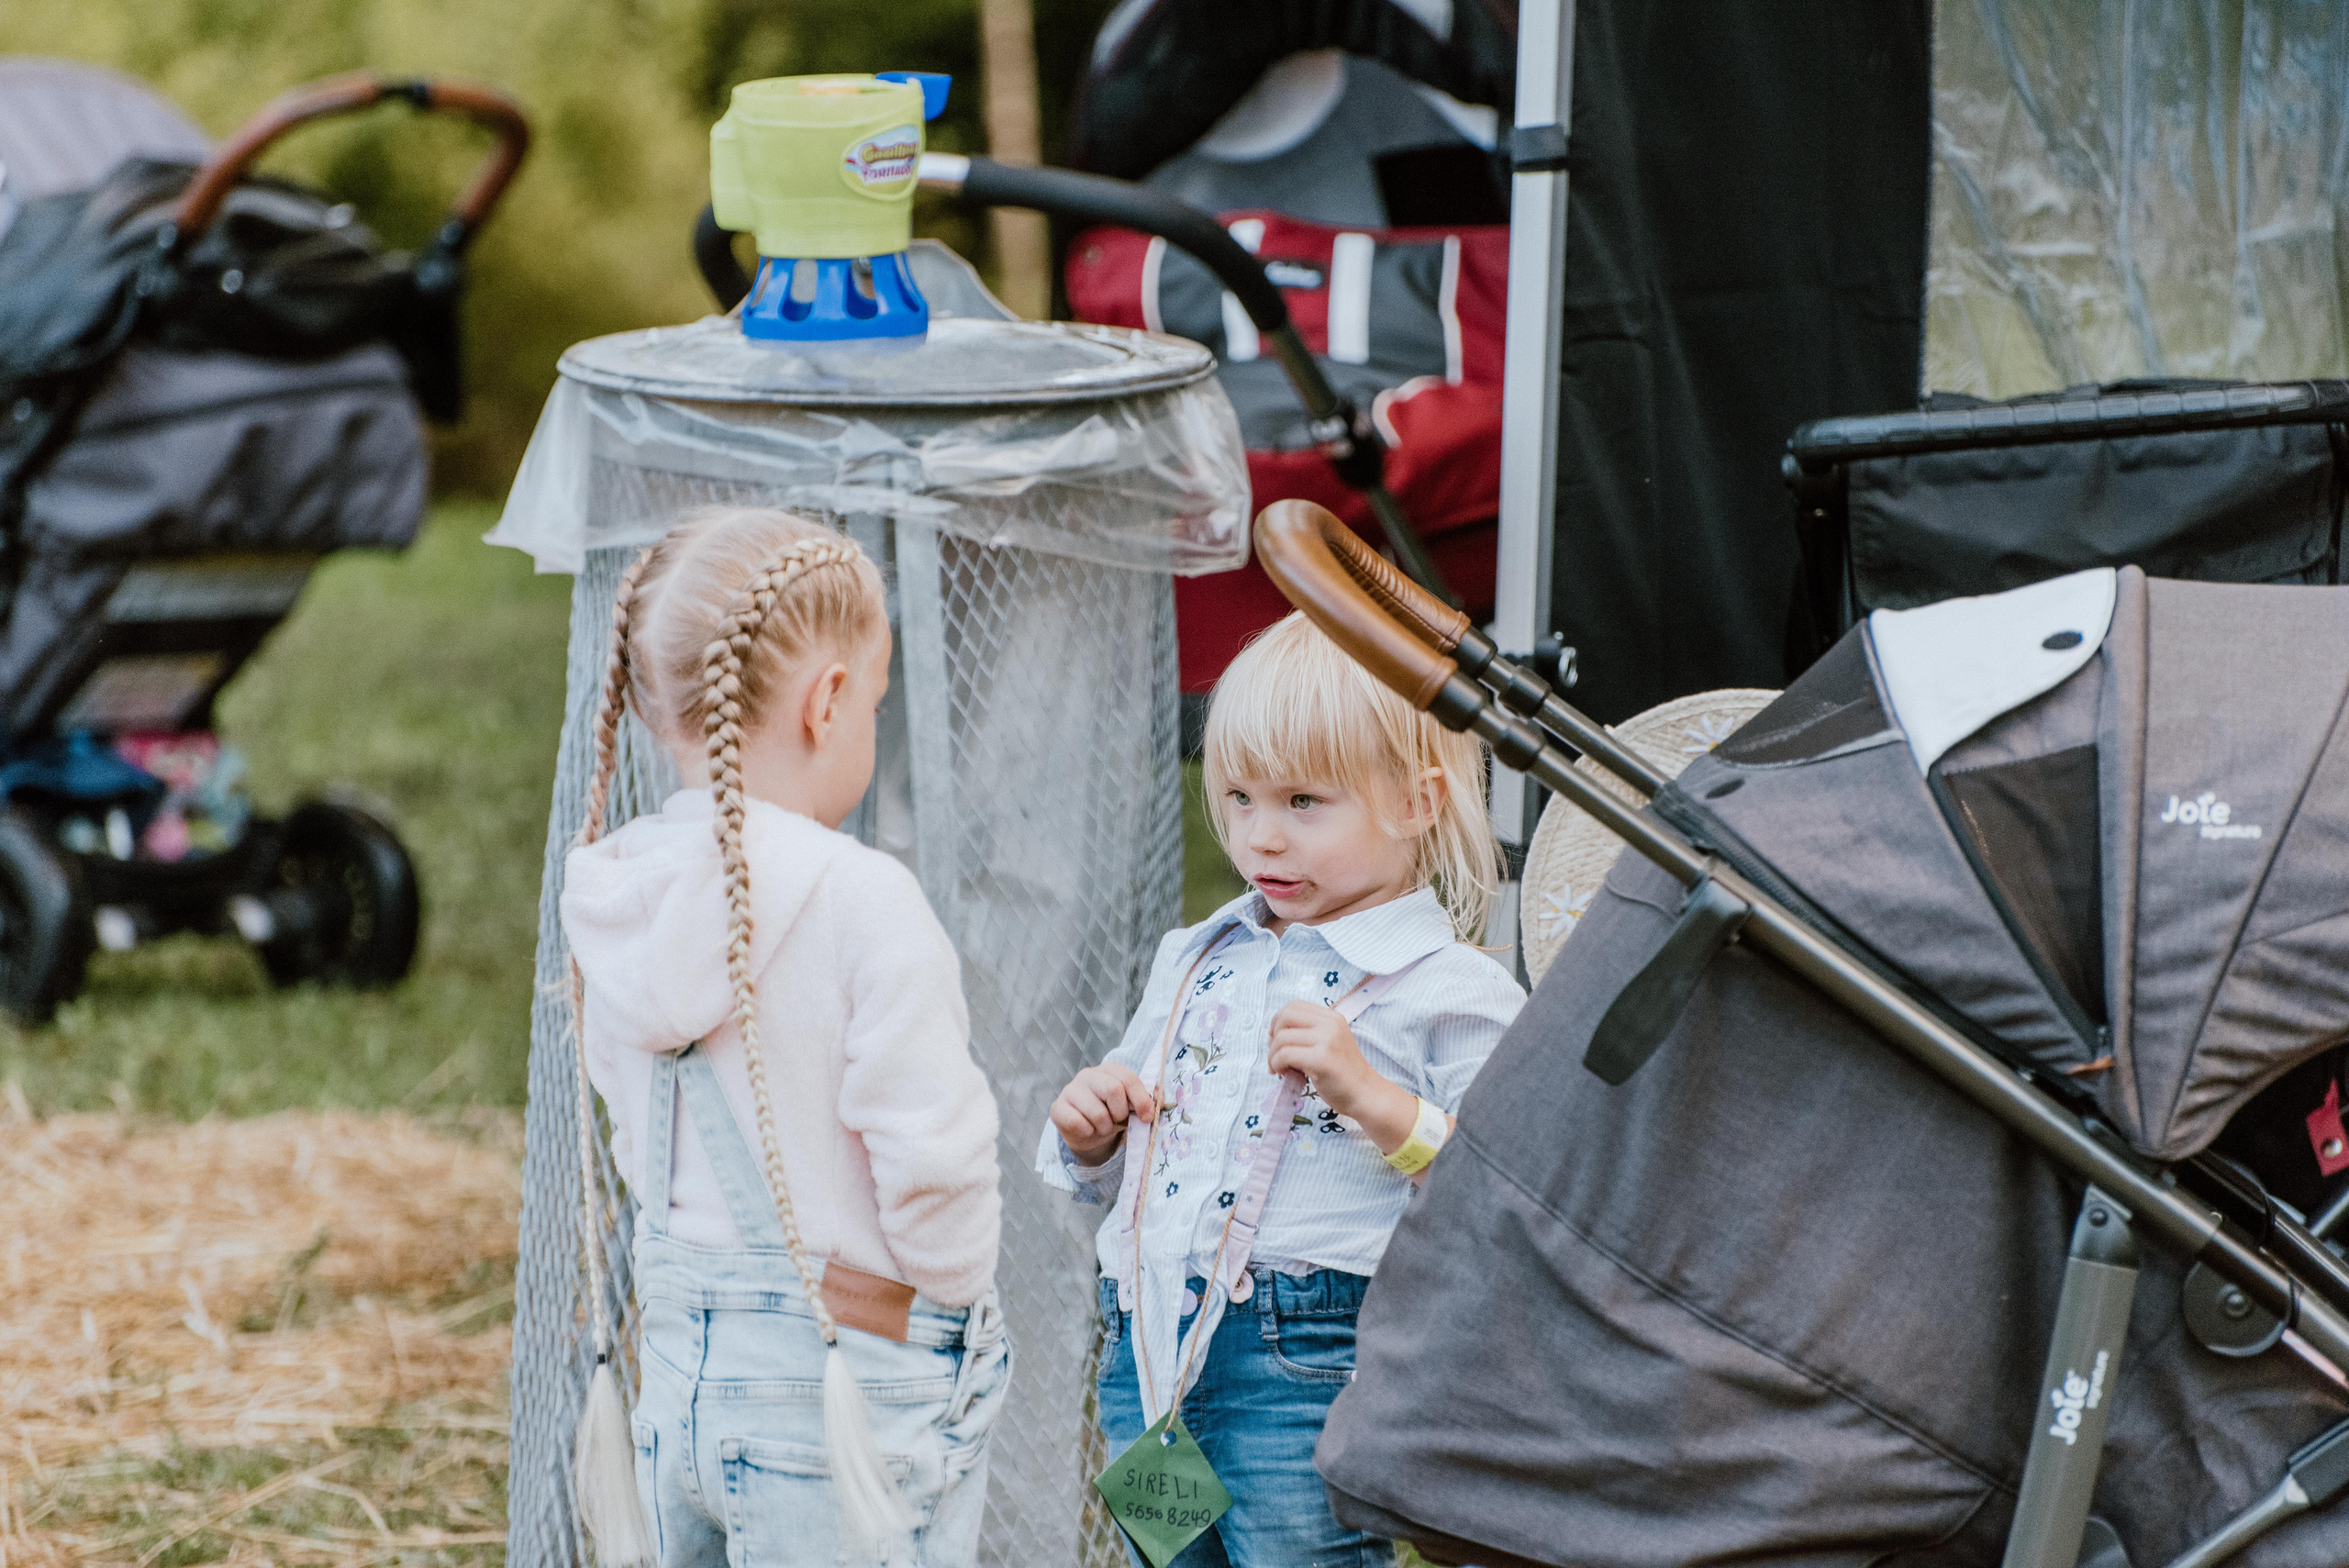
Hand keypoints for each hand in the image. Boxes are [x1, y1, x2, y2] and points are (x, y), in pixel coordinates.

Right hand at [1050, 1063, 1156, 1164]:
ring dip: (1105, 1127)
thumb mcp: (1132, 1107)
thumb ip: (1147, 1101)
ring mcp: (1070, 1090)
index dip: (1141, 1100)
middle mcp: (1088, 1074)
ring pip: (1097, 1112)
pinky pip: (1078, 1123)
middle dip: (1121, 1113)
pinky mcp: (1057, 1107)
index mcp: (1109, 1070)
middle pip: (1113, 1089)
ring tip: (1102, 1127)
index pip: (1128, 1078)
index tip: (1146, 1118)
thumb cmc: (1112, 1115)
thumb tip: (1161, 1100)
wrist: (1088, 1132)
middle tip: (1119, 1121)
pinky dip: (1088, 1132)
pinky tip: (1087, 1130)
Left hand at [1267, 1000, 1430, 1163]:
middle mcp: (1330, 1024)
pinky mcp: (1322, 1059)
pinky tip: (1282, 1074)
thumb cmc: (1343, 1073)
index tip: (1277, 1041)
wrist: (1366, 1094)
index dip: (1278, 1021)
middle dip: (1272, 1037)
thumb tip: (1272, 1035)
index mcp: (1332, 1017)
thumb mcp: (1329, 1043)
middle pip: (1284, 1017)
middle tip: (1275, 1056)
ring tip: (1279, 1069)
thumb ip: (1307, 1034)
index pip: (1294, 1005)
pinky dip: (1276, 1065)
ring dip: (1272, 1055)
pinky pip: (1285, 1055)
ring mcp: (1327, 1040)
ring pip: (1281, 1038)